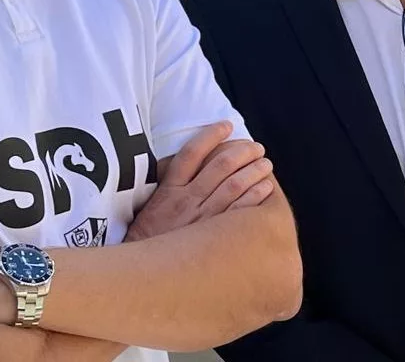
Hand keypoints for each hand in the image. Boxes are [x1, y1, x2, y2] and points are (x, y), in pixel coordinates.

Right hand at [125, 120, 275, 241]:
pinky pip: (239, 211)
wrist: (139, 278)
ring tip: (265, 164)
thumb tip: (181, 169)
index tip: (226, 125)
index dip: (210, 135)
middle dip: (243, 152)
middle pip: (220, 165)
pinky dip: (254, 196)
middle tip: (257, 148)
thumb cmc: (145, 244)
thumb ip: (164, 190)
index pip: (191, 153)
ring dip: (253, 170)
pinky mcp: (211, 237)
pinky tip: (265, 188)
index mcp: (168, 190)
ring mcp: (200, 219)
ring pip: (233, 185)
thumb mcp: (148, 211)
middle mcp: (186, 201)